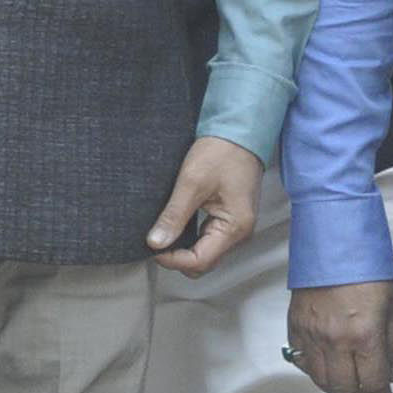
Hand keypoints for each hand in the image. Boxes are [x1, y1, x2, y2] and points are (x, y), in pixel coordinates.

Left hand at [147, 137, 262, 276]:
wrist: (239, 130)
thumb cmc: (222, 151)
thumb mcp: (192, 182)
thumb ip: (174, 216)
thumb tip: (156, 242)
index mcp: (235, 228)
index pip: (200, 261)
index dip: (173, 260)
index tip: (153, 247)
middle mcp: (240, 233)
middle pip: (204, 262)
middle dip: (178, 257)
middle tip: (155, 240)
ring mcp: (236, 227)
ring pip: (206, 252)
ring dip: (184, 248)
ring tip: (164, 232)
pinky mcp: (230, 218)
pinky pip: (209, 239)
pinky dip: (192, 237)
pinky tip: (177, 226)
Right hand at [287, 281, 392, 392]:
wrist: (334, 243)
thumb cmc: (369, 271)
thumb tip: (390, 373)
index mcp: (365, 335)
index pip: (373, 384)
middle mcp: (336, 340)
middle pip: (345, 389)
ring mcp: (311, 334)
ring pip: (321, 380)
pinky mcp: (295, 325)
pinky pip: (302, 361)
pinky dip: (315, 373)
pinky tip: (327, 373)